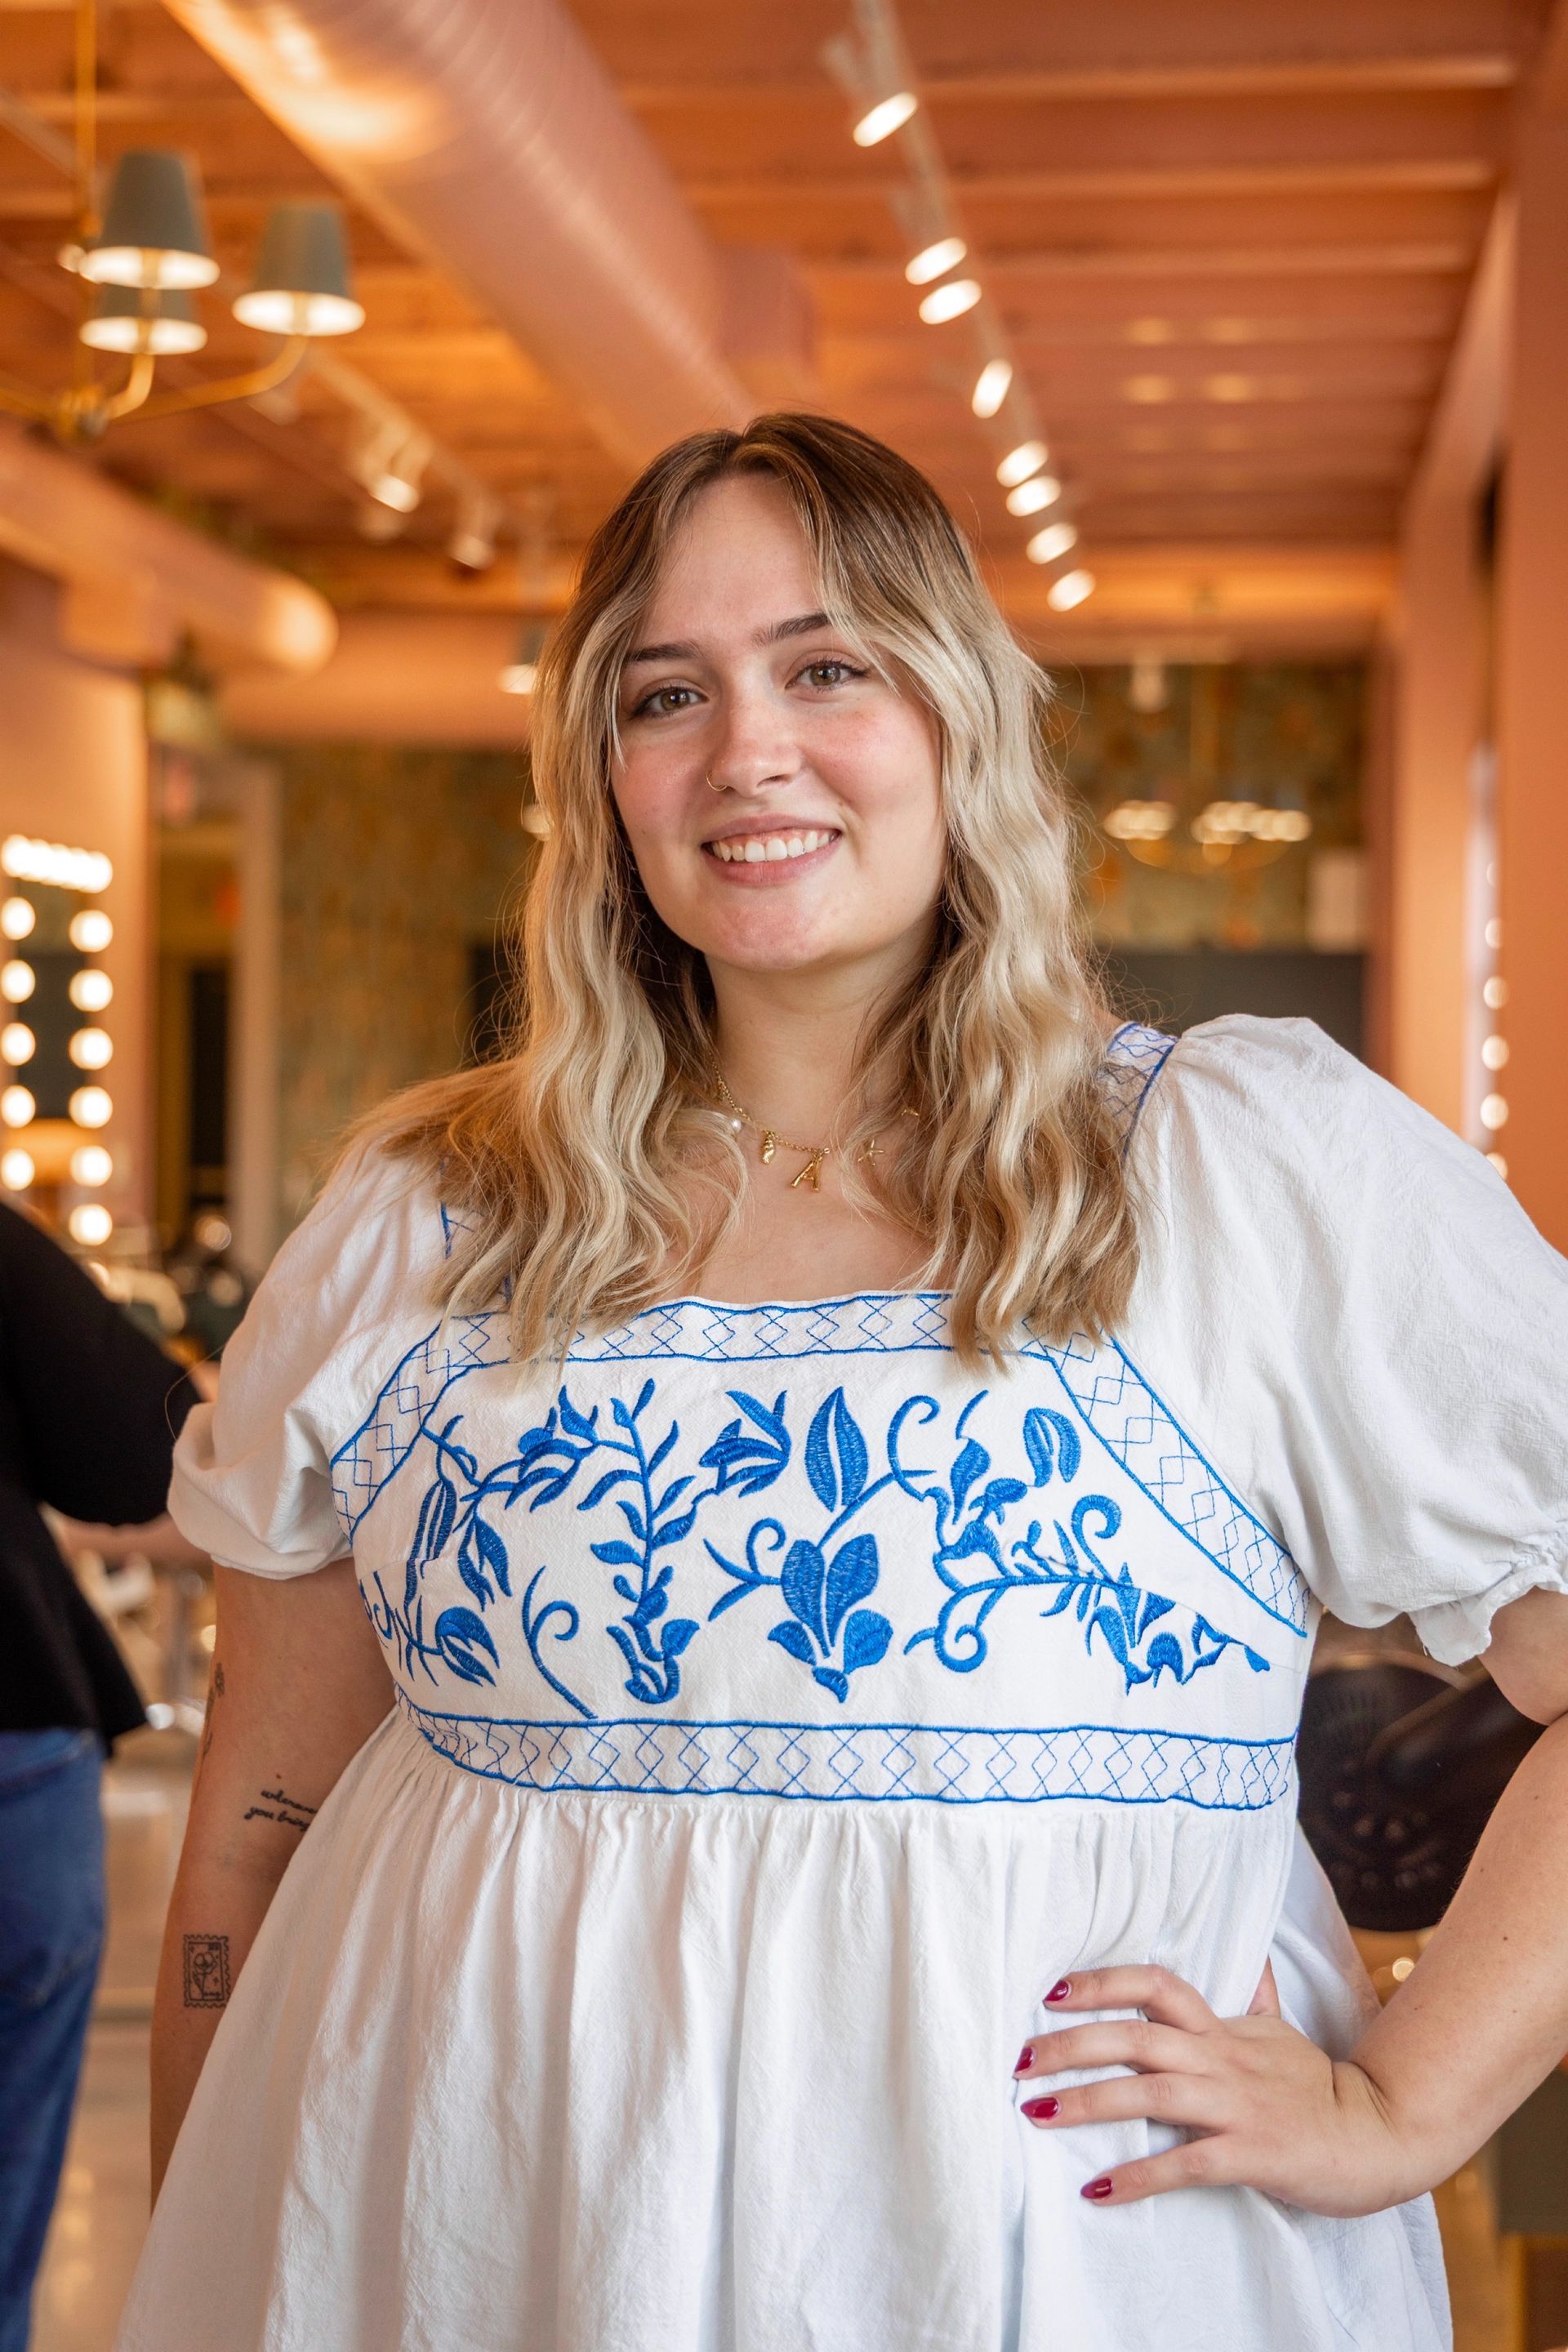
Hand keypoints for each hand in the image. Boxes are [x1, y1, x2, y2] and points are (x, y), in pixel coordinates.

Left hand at [1013, 1965, 1420, 2216]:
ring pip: (1151, 2093)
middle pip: (1137, 2037)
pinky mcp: (1252, 2154)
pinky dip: (1141, 2175)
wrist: (1380, 2135)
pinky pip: (1186, 2162)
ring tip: (1036, 2112)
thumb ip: (1253, 1995)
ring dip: (1088, 2103)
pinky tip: (1098, 2189)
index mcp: (1221, 2029)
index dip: (1103, 1984)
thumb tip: (1248, 1955)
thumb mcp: (1281, 2031)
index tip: (1052, 1990)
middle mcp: (1222, 2059)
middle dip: (1071, 2044)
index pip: (1156, 1985)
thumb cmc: (1320, 2086)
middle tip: (1017, 2058)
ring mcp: (1236, 2106)